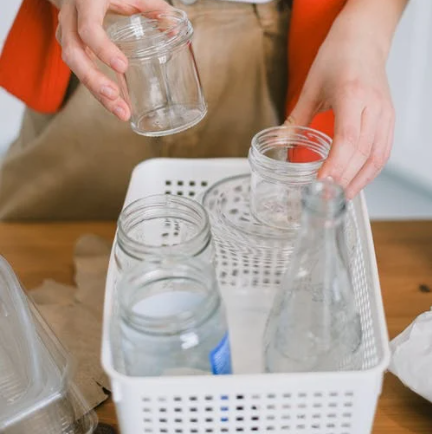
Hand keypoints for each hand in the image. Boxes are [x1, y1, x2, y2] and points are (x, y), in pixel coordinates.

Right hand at [57, 0, 171, 120]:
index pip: (89, 29)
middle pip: (74, 55)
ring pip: (74, 68)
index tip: (122, 67)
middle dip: (94, 80)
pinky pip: (81, 72)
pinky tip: (115, 104)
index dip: (103, 49)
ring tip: (120, 111)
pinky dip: (97, 90)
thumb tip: (174, 30)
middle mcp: (71, 20)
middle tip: (114, 97)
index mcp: (87, 3)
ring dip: (97, 92)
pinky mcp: (70, 48)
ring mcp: (66, 34)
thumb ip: (154, 8)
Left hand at [286, 7, 395, 198]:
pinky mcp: (388, 119)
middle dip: (345, 180)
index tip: (321, 184)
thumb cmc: (338, 57)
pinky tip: (355, 180)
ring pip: (378, 157)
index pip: (348, 139)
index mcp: (353, 96)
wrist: (363, 40)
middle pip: (364, 153)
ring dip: (360, 181)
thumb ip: (296, 120)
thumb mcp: (311, 87)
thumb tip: (279, 143)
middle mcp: (374, 107)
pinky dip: (369, 170)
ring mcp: (385, 114)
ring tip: (340, 197)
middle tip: (327, 200)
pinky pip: (383, 151)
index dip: (336, 166)